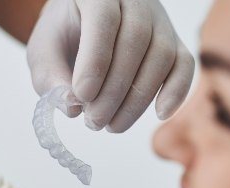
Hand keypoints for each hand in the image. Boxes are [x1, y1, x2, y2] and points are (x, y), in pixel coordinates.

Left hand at [27, 0, 194, 132]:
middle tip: (94, 122)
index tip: (82, 97)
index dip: (95, 61)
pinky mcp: (175, 42)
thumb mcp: (44, 51)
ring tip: (112, 125)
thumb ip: (49, 75)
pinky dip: (176, 91)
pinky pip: (185, 65)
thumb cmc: (64, 36)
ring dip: (138, 99)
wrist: (85, 25)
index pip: (104, 19)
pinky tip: (159, 114)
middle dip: (114, 90)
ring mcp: (159, 20)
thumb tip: (72, 106)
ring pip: (161, 56)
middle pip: (135, 41)